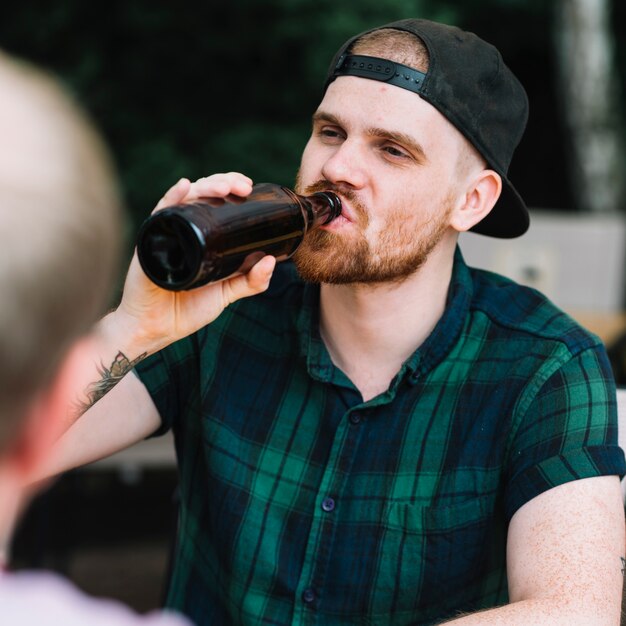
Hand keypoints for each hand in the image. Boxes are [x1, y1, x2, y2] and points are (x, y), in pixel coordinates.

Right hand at [112, 172, 276, 355]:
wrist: (157, 329)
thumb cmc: (187, 310)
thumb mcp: (226, 293)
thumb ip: (250, 281)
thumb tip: (272, 260)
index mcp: (202, 235)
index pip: (216, 201)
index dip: (232, 187)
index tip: (249, 187)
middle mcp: (184, 228)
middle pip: (203, 193)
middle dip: (225, 182)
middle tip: (244, 186)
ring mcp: (168, 232)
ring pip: (186, 197)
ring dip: (206, 186)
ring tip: (225, 187)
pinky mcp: (151, 241)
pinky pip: (160, 213)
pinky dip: (172, 197)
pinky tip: (184, 187)